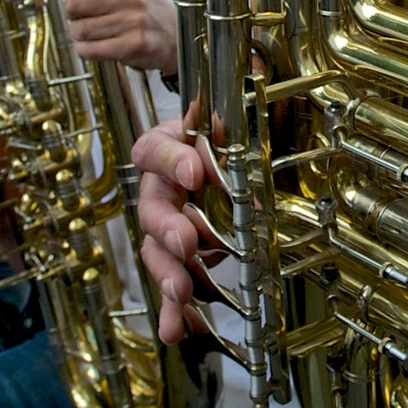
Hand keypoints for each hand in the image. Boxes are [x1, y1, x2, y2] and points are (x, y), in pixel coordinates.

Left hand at [24, 0, 178, 72]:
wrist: (182, 39)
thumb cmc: (153, 6)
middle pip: (74, 4)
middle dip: (74, 14)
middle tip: (88, 17)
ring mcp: (133, 21)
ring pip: (79, 30)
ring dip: (81, 35)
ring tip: (99, 34)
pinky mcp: (134, 45)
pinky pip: (89, 50)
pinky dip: (87, 51)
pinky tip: (100, 47)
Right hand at [132, 118, 227, 344]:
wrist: (238, 160)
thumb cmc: (232, 135)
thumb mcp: (238, 118)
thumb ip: (240, 108)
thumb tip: (256, 75)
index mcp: (169, 147)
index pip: (155, 150)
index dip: (172, 161)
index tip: (197, 172)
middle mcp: (161, 189)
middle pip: (151, 209)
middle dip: (168, 228)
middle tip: (185, 242)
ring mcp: (167, 228)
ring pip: (157, 253)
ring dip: (168, 274)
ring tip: (181, 292)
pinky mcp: (181, 261)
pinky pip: (172, 289)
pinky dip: (175, 312)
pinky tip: (177, 332)